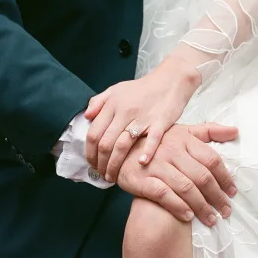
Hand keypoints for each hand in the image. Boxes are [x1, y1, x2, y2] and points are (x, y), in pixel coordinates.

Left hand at [85, 55, 201, 180]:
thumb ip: (99, 102)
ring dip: (115, 165)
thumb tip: (86, 117)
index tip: (92, 164)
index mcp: (112, 105)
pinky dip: (146, 153)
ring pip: (123, 146)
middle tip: (102, 175)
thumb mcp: (117, 89)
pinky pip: (152, 139)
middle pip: (106, 144)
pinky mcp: (161, 122)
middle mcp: (124, 112)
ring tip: (114, 177)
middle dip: (100, 164)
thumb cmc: (143, 88)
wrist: (171, 79)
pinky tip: (141, 163)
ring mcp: (143, 118)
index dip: (90, 153)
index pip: (94, 134)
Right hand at [117, 123, 237, 225]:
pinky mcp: (142, 179)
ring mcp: (156, 165)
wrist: (120, 150)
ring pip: (186, 188)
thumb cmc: (157, 143)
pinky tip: (188, 216)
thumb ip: (209, 131)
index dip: (225, 178)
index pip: (212, 159)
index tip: (233, 192)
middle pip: (202, 176)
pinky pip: (164, 195)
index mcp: (184, 139)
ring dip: (201, 207)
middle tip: (226, 211)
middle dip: (217, 196)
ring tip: (211, 219)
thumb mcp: (182, 132)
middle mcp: (172, 151)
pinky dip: (178, 207)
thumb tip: (235, 131)